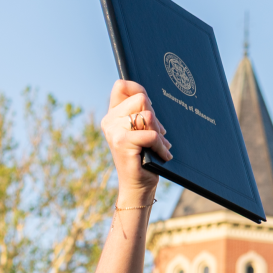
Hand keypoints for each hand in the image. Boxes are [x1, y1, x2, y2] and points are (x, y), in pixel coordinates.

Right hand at [101, 81, 171, 200]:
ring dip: (159, 133)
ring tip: (159, 146)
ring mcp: (114, 130)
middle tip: (157, 134)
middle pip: (141, 99)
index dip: (138, 89)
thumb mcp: (143, 132)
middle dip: (155, 116)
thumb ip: (143, 115)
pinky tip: (162, 155)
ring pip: (148, 116)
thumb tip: (150, 100)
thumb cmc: (144, 159)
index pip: (121, 86)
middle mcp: (110, 120)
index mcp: (113, 115)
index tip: (149, 104)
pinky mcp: (122, 142)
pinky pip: (151, 134)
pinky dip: (160, 146)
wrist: (138, 186)